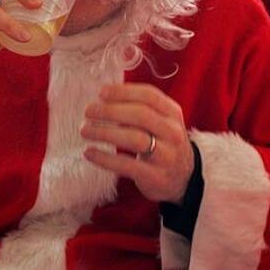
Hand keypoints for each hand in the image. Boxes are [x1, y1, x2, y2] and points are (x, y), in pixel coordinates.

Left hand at [82, 83, 193, 203]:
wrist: (185, 178)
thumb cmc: (163, 142)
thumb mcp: (160, 121)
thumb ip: (139, 108)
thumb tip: (103, 98)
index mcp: (172, 113)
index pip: (149, 96)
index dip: (123, 92)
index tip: (101, 92)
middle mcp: (172, 132)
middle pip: (141, 115)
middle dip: (111, 111)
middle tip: (88, 111)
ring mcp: (166, 156)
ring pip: (135, 139)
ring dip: (105, 133)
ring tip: (85, 130)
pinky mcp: (155, 177)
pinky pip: (127, 165)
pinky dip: (105, 158)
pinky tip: (89, 153)